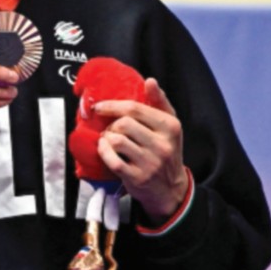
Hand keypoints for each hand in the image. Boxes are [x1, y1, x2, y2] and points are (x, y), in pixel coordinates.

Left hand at [93, 78, 188, 219]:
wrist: (171, 188)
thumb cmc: (166, 151)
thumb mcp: (169, 126)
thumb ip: (159, 102)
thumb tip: (150, 81)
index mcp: (170, 127)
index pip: (135, 109)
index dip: (112, 105)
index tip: (99, 107)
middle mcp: (162, 145)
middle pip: (123, 123)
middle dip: (111, 125)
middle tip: (111, 130)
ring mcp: (150, 162)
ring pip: (116, 140)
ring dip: (106, 138)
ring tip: (109, 140)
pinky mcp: (137, 177)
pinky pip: (112, 159)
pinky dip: (104, 152)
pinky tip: (105, 150)